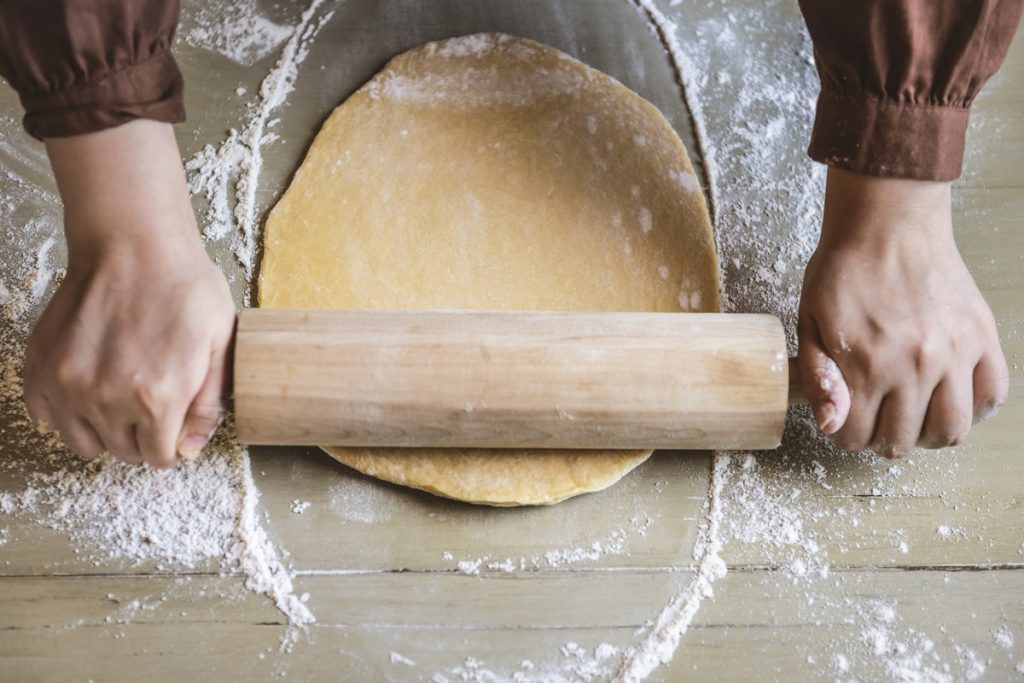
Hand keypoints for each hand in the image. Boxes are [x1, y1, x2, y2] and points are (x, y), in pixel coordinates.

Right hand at [23, 120, 235, 466]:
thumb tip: (190, 447)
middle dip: (141, 438)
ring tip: (121, 403)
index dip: (172, 445)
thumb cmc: (184, 287)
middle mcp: (107, 399)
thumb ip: (208, 403)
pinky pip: (44, 414)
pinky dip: (64, 413)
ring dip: (104, 431)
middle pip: (123, 451)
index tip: (174, 428)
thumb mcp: (220, 344)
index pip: (159, 457)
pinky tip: (86, 392)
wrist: (134, 245)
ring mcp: (68, 384)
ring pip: (83, 442)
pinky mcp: (42, 365)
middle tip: (152, 409)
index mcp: (157, 399)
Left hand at [798, 168, 1007, 457]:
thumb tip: (832, 424)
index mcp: (867, 365)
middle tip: (876, 418)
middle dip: (881, 438)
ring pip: (952, 430)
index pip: (855, 436)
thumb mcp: (810, 323)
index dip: (843, 433)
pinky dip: (975, 409)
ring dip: (928, 435)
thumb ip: (819, 378)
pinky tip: (950, 399)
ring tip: (913, 417)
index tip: (844, 417)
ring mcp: (955, 353)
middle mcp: (916, 366)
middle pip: (902, 442)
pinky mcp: (982, 337)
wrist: (887, 223)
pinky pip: (993, 395)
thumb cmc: (843, 270)